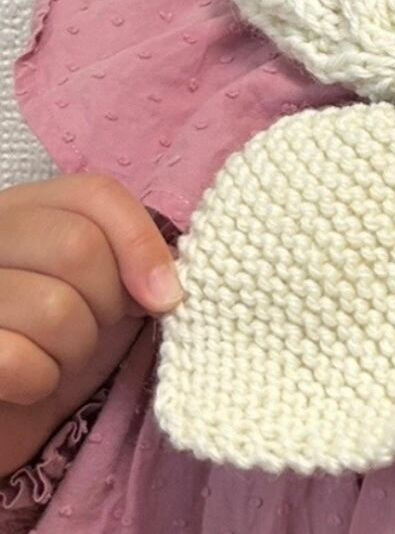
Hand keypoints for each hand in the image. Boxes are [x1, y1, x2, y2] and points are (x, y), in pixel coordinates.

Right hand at [0, 173, 184, 476]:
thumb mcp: (102, 285)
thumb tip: (167, 289)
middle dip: (107, 303)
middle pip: (79, 247)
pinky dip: (39, 381)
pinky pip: (16, 361)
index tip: (164, 296)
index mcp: (23, 208)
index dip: (140, 243)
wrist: (7, 410)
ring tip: (56, 355)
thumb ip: (131, 260)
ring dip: (75, 349)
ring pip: (54, 308)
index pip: (95, 195)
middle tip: (93, 329)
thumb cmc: (56, 339)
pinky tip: (27, 382)